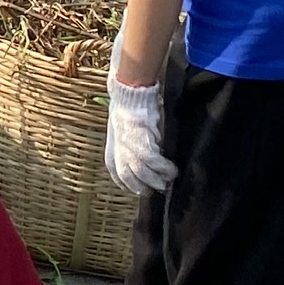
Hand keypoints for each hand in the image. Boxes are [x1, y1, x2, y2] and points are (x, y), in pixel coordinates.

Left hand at [104, 73, 177, 193]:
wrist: (130, 93)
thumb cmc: (129, 112)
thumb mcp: (123, 132)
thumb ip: (129, 148)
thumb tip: (145, 165)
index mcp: (112, 148)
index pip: (116, 172)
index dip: (127, 184)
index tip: (139, 190)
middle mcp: (118, 149)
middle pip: (129, 176)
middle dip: (145, 187)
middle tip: (159, 189)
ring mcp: (128, 145)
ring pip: (142, 171)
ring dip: (157, 179)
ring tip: (168, 180)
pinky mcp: (141, 139)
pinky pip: (153, 160)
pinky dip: (164, 167)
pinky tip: (172, 170)